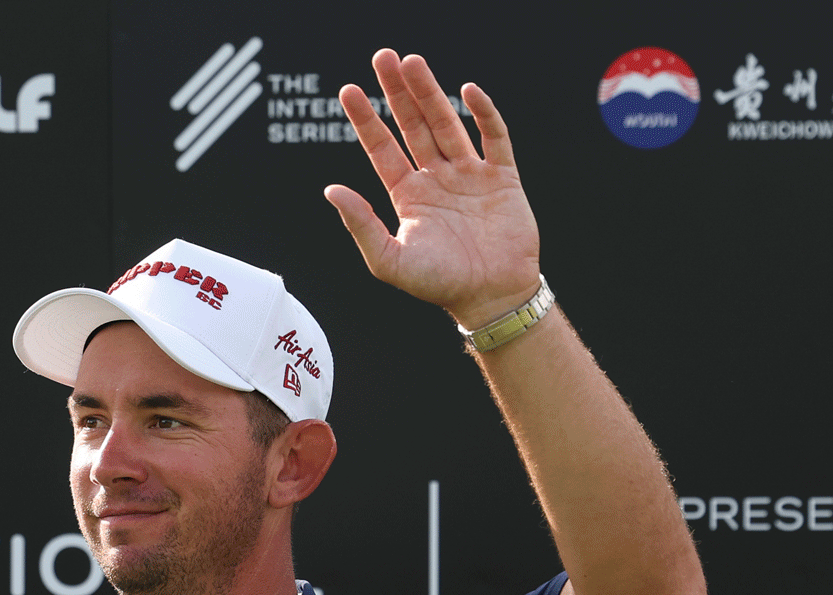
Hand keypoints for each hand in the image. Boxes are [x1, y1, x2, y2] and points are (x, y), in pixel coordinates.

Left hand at [326, 50, 540, 328]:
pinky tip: (468, 91)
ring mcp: (470, 175)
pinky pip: (494, 137)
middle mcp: (436, 179)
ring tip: (413, 62)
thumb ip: (360, 225)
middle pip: (413, 125)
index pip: (382, 148)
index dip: (366, 119)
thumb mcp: (390, 260)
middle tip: (383, 57)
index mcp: (408, 196)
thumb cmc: (440, 285)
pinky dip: (483, 114)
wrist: (492, 298)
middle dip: (398, 92)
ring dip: (430, 93)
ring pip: (447, 123)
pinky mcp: (502, 177)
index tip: (349, 90)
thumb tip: (330, 190)